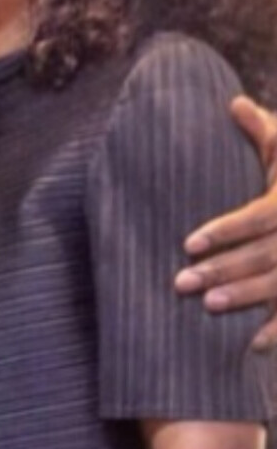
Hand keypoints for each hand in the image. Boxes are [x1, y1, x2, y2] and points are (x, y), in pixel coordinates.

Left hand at [176, 97, 276, 349]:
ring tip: (209, 306)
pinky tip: (251, 346)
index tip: (188, 244)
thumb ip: (266, 132)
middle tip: (180, 283)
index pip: (262, 216)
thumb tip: (231, 102)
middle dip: (226, 270)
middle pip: (269, 254)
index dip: (226, 230)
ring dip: (248, 296)